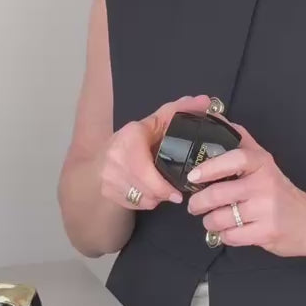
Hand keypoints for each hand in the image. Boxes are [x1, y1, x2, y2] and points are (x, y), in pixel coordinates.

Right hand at [98, 94, 211, 210]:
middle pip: (148, 188)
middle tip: (175, 194)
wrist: (99, 157)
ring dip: (156, 198)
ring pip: (143, 198)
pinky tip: (147, 192)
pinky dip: (144, 201)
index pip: (147, 169)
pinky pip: (134, 204)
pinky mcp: (107, 191)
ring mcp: (108, 176)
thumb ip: (180, 111)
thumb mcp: (154, 122)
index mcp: (130, 137)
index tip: (179, 192)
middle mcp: (115, 157)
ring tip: (162, 190)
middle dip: (164, 193)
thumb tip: (205, 101)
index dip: (164, 185)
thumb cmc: (133, 138)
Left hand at [186, 122, 305, 256]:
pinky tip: (229, 230)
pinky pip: (230, 237)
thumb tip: (215, 117)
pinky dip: (223, 236)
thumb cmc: (280, 191)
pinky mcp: (266, 234)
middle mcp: (265, 185)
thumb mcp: (264, 162)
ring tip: (212, 219)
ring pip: (220, 218)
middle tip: (194, 205)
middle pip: (218, 194)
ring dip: (209, 222)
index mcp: (262, 164)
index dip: (210, 166)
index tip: (193, 175)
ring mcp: (266, 211)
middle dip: (198, 203)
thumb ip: (241, 141)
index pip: (235, 158)